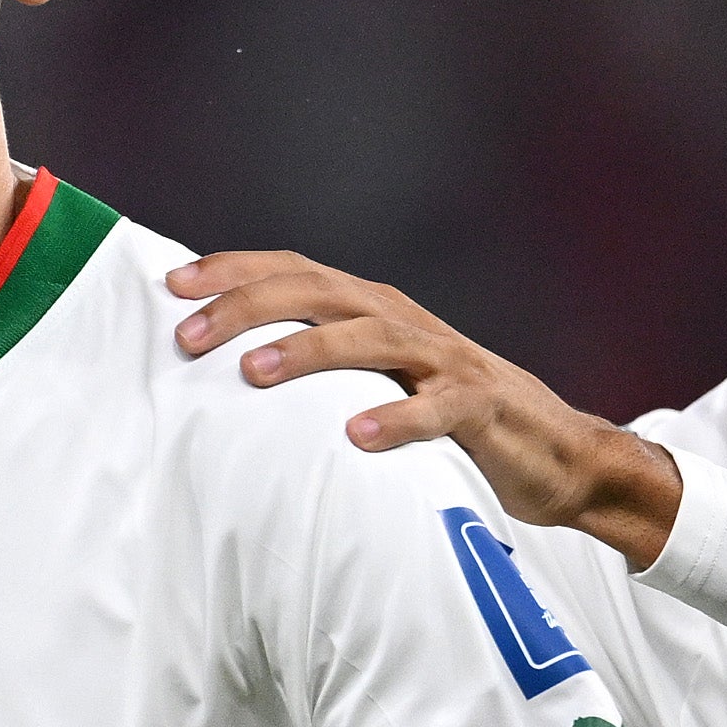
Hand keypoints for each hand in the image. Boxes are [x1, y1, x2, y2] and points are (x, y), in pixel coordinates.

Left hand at [167, 252, 687, 564]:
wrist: (555, 454)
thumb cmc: (449, 423)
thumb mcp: (377, 386)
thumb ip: (320, 376)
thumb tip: (230, 378)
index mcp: (372, 311)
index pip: (293, 273)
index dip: (232, 272)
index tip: (171, 286)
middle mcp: (403, 322)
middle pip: (317, 292)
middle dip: (249, 306)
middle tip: (190, 337)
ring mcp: (444, 361)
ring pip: (370, 338)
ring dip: (309, 350)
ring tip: (255, 372)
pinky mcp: (481, 406)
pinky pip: (436, 407)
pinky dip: (397, 418)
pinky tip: (356, 434)